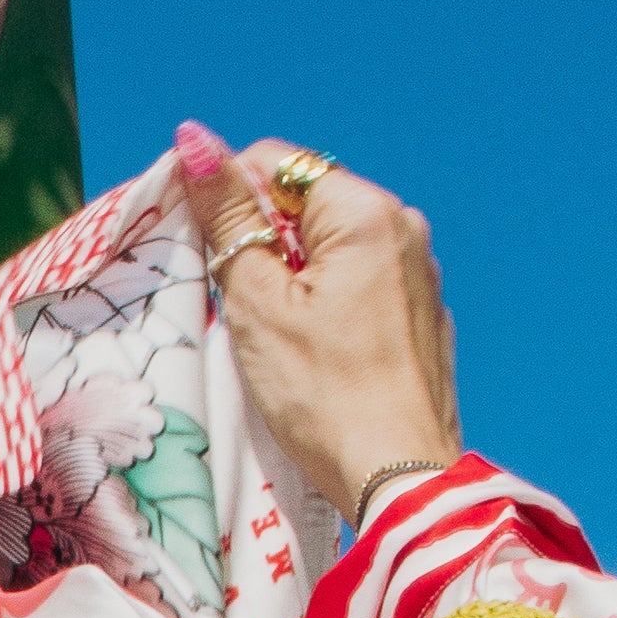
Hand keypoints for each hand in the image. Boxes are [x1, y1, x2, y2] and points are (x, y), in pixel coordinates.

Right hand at [176, 122, 461, 531]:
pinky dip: (326, 306)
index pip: (274, 163)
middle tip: (239, 308)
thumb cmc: (323, 396)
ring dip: (290, 278)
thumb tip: (195, 139)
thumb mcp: (257, 303)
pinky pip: (359, 286)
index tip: (207, 258)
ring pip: (329, 249)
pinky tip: (315, 358)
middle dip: (260, 244)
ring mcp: (419, 273)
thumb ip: (226, 217)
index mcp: (365, 211)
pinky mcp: (422, 316)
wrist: (399, 478)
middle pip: (304, 205)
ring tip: (276, 340)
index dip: (227, 202)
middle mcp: (403, 227)